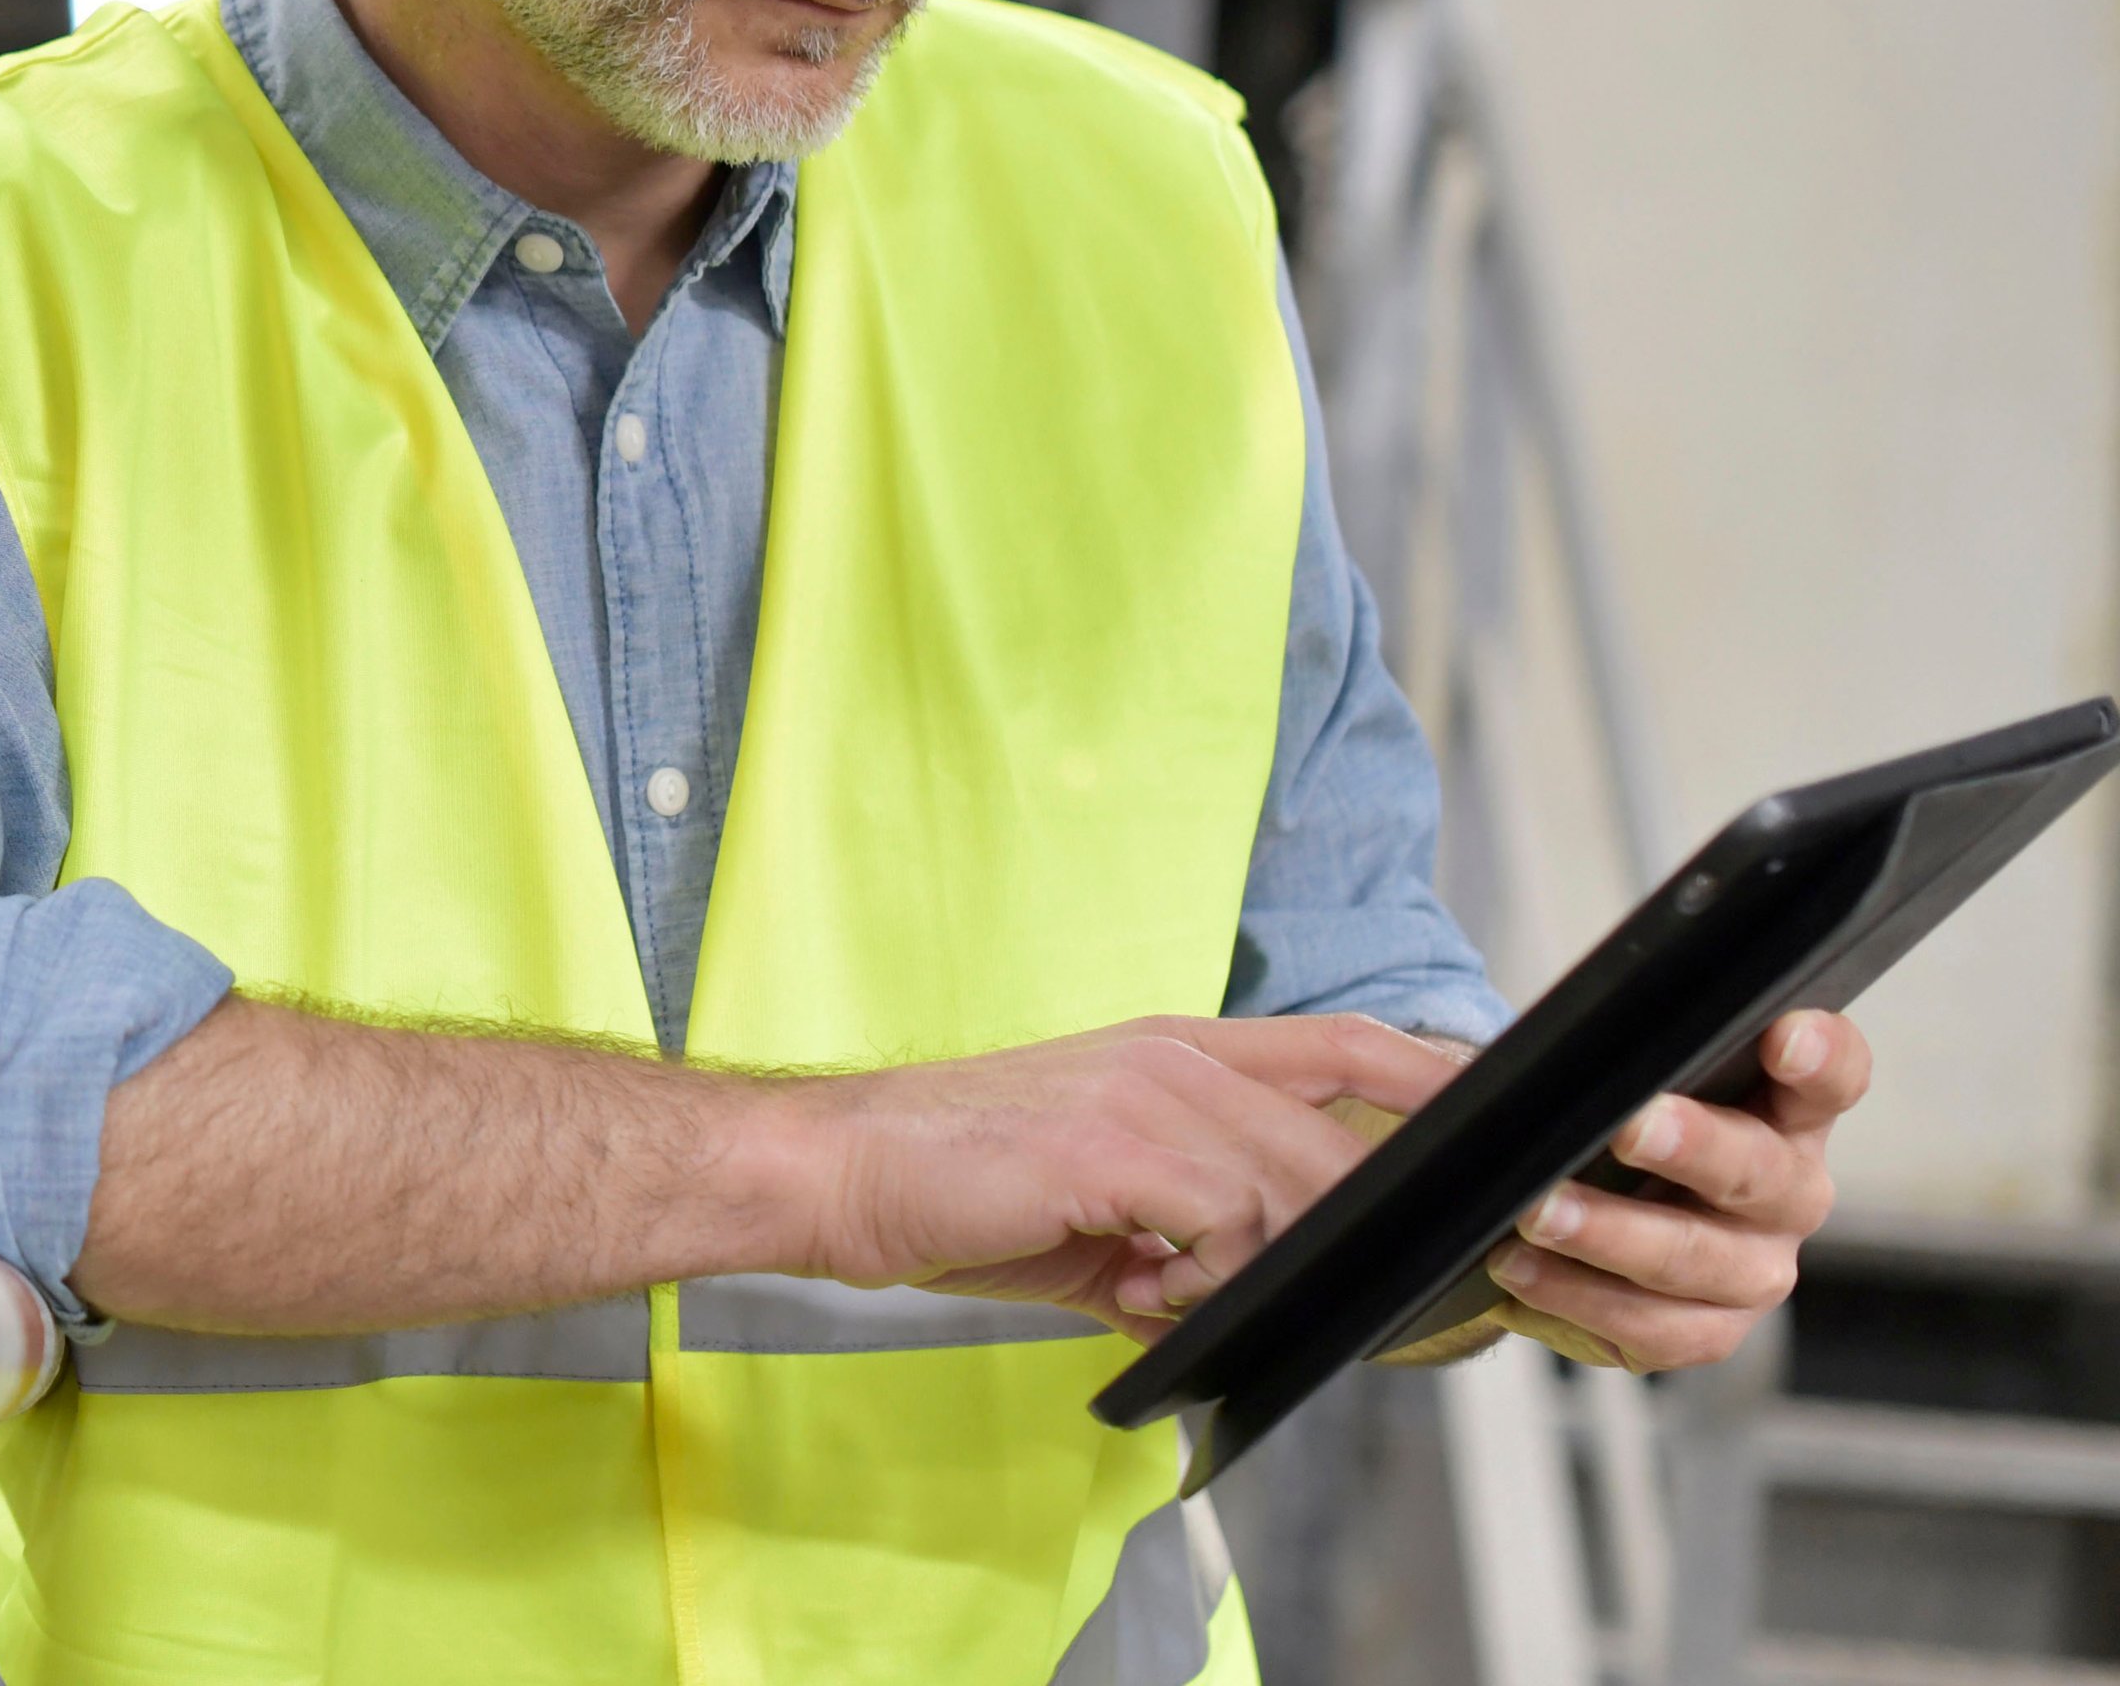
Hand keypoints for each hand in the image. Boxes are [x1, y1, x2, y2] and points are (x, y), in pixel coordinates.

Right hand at [778, 1015, 1475, 1337]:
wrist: (837, 1169)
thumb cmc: (951, 1184)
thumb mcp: (1097, 1203)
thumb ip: (1188, 1228)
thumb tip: (1252, 1293)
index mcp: (1175, 1050)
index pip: (1345, 1044)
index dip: (1435, 1076)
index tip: (1501, 1117)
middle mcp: (1174, 1055)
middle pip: (1336, 1142)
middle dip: (1353, 1230)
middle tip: (1297, 1295)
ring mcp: (1147, 1092)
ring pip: (1286, 1192)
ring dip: (1245, 1271)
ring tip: (1149, 1292)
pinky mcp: (1113, 1143)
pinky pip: (1225, 1225)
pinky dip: (1198, 1281)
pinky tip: (1128, 1291)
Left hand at [1476, 1008, 1864, 1371]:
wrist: (1596, 1207)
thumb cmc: (1613, 1124)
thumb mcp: (1627, 1077)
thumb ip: (1628, 1051)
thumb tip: (1569, 1031)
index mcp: (1786, 1110)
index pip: (1831, 1074)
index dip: (1818, 1056)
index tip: (1780, 1035)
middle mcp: (1788, 1192)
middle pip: (1760, 1172)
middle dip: (1692, 1147)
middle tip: (1630, 1127)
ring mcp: (1755, 1268)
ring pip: (1701, 1262)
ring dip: (1614, 1238)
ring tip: (1536, 1214)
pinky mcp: (1707, 1328)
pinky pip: (1656, 1330)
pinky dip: (1581, 1302)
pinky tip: (1521, 1273)